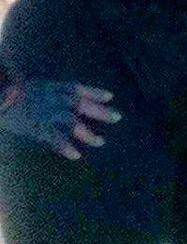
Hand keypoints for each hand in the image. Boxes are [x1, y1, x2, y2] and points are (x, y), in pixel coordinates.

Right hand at [0, 74, 119, 159]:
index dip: (96, 92)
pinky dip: (67, 147)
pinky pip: (57, 139)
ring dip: (89, 134)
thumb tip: (51, 98)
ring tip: (101, 142)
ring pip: (76, 124)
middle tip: (118, 117)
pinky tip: (76, 155)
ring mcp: (50, 113)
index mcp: (55, 87)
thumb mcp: (33, 87)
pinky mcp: (40, 127)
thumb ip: (45, 93)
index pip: (81, 88)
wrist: (2, 96)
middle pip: (85, 105)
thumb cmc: (12, 91)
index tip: (110, 96)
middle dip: (102, 111)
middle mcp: (58, 99)